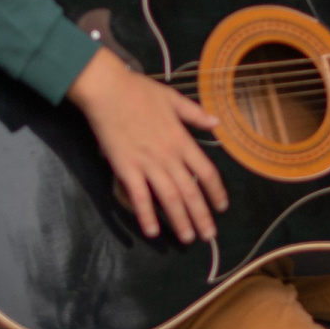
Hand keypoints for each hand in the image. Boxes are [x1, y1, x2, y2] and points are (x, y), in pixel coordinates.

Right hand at [67, 47, 226, 242]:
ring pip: (169, 198)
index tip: (221, 207)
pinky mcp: (126, 168)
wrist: (108, 90)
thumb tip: (217, 123)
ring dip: (180, 220)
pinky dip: (146, 215)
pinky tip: (152, 231)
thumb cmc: (139, 91)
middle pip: (191, 192)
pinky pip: (139, 197)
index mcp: (182, 139)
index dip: (216, 192)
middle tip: (208, 236)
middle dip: (201, 216)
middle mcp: (169, 156)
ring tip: (187, 238)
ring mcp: (147, 164)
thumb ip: (195, 114)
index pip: (206, 172)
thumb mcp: (173, 98)